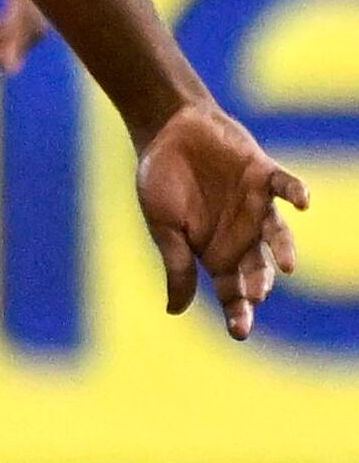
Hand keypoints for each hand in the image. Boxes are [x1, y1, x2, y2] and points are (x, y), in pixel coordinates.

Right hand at [135, 100, 306, 340]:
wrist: (167, 130)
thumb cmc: (160, 181)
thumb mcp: (164, 227)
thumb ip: (176, 263)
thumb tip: (175, 311)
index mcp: (213, 251)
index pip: (230, 289)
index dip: (237, 311)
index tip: (239, 331)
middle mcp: (240, 234)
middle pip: (256, 269)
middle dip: (258, 285)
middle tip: (256, 296)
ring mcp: (255, 205)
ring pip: (276, 234)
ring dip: (282, 248)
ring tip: (286, 266)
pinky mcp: (264, 175)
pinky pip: (286, 186)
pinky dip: (296, 194)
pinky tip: (303, 204)